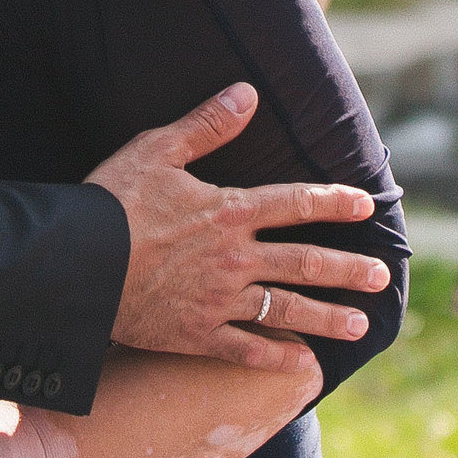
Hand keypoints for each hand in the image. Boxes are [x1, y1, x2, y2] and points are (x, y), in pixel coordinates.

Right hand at [87, 83, 388, 372]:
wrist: (76, 265)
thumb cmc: (112, 202)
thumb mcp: (157, 150)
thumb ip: (206, 124)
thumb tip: (248, 92)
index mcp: (229, 211)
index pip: (296, 203)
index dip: (334, 202)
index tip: (366, 205)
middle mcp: (235, 258)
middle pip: (305, 263)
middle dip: (348, 269)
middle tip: (381, 277)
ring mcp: (218, 301)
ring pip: (287, 310)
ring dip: (328, 317)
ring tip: (360, 326)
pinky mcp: (195, 334)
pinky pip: (247, 351)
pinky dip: (277, 359)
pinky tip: (302, 365)